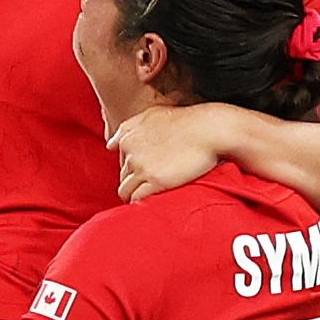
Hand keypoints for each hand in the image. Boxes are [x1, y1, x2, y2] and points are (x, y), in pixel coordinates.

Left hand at [111, 103, 231, 202]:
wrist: (209, 129)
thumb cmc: (186, 121)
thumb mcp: (152, 115)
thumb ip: (129, 128)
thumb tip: (110, 144)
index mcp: (127, 136)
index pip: (121, 161)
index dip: (134, 170)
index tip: (149, 173)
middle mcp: (130, 151)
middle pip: (122, 177)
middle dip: (134, 183)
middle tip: (152, 187)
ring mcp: (141, 167)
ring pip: (125, 190)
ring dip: (133, 196)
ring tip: (149, 200)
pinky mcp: (156, 181)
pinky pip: (138, 199)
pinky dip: (141, 204)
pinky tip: (152, 205)